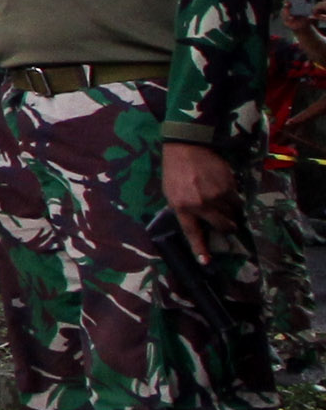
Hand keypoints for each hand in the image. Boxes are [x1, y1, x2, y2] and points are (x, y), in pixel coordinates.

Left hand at [159, 138, 241, 260]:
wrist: (187, 148)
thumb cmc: (175, 171)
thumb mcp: (171, 193)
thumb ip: (183, 208)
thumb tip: (197, 224)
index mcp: (181, 207)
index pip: (193, 232)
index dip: (200, 248)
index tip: (206, 262)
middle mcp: (200, 204)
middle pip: (222, 226)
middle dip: (228, 228)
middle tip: (229, 226)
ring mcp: (216, 196)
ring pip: (232, 214)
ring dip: (232, 213)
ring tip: (225, 203)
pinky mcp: (229, 187)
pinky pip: (237, 201)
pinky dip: (235, 200)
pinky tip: (227, 191)